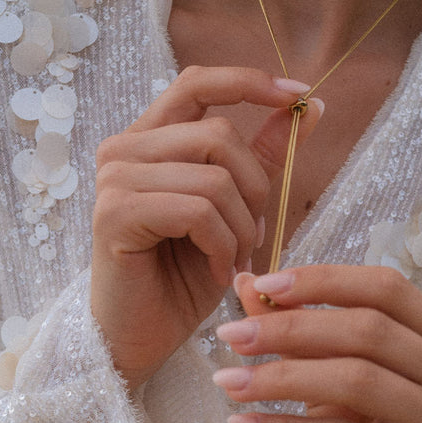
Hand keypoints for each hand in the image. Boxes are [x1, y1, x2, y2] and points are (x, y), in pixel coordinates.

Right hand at [90, 66, 322, 389]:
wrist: (141, 340)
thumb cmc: (182, 279)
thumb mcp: (234, 211)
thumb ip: (261, 156)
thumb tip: (307, 104)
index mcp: (149, 140)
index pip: (197, 82)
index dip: (248, 82)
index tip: (296, 94)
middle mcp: (123, 150)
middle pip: (219, 135)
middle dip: (255, 189)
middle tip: (253, 237)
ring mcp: (114, 180)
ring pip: (215, 177)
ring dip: (241, 227)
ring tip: (234, 261)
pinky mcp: (114, 214)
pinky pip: (197, 211)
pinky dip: (222, 245)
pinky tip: (217, 272)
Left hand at [213, 264, 421, 422]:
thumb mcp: (330, 379)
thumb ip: (300, 330)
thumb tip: (245, 284)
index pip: (385, 288)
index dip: (323, 280)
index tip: (261, 287)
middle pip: (368, 330)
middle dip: (290, 328)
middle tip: (232, 334)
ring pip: (356, 380)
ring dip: (281, 377)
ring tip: (227, 380)